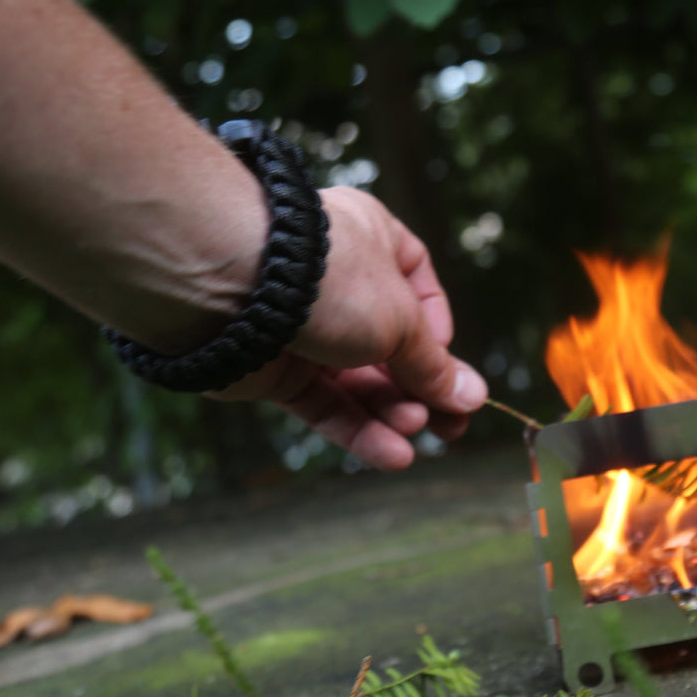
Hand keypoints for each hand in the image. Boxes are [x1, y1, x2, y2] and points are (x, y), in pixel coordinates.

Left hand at [213, 187, 487, 470]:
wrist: (223, 284)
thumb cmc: (324, 279)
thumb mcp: (400, 320)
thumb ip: (434, 366)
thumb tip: (473, 397)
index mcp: (373, 242)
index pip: (419, 291)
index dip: (439, 336)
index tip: (449, 370)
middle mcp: (337, 283)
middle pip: (392, 347)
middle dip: (420, 390)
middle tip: (450, 430)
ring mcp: (302, 328)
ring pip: (358, 381)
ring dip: (391, 412)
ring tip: (415, 436)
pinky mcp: (273, 369)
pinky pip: (324, 404)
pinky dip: (357, 429)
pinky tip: (393, 455)